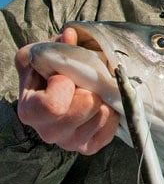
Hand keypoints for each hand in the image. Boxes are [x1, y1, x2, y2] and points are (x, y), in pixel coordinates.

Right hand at [16, 27, 119, 154]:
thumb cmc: (51, 71)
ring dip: (103, 98)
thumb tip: (70, 37)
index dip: (65, 84)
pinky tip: (101, 105)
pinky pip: (111, 129)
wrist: (61, 89)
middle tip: (86, 83)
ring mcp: (70, 142)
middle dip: (91, 88)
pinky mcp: (90, 146)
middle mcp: (48, 132)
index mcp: (30, 110)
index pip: (54, 105)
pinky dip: (112, 113)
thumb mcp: (46, 54)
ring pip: (102, 116)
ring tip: (94, 92)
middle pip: (85, 108)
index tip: (64, 75)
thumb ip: (56, 46)